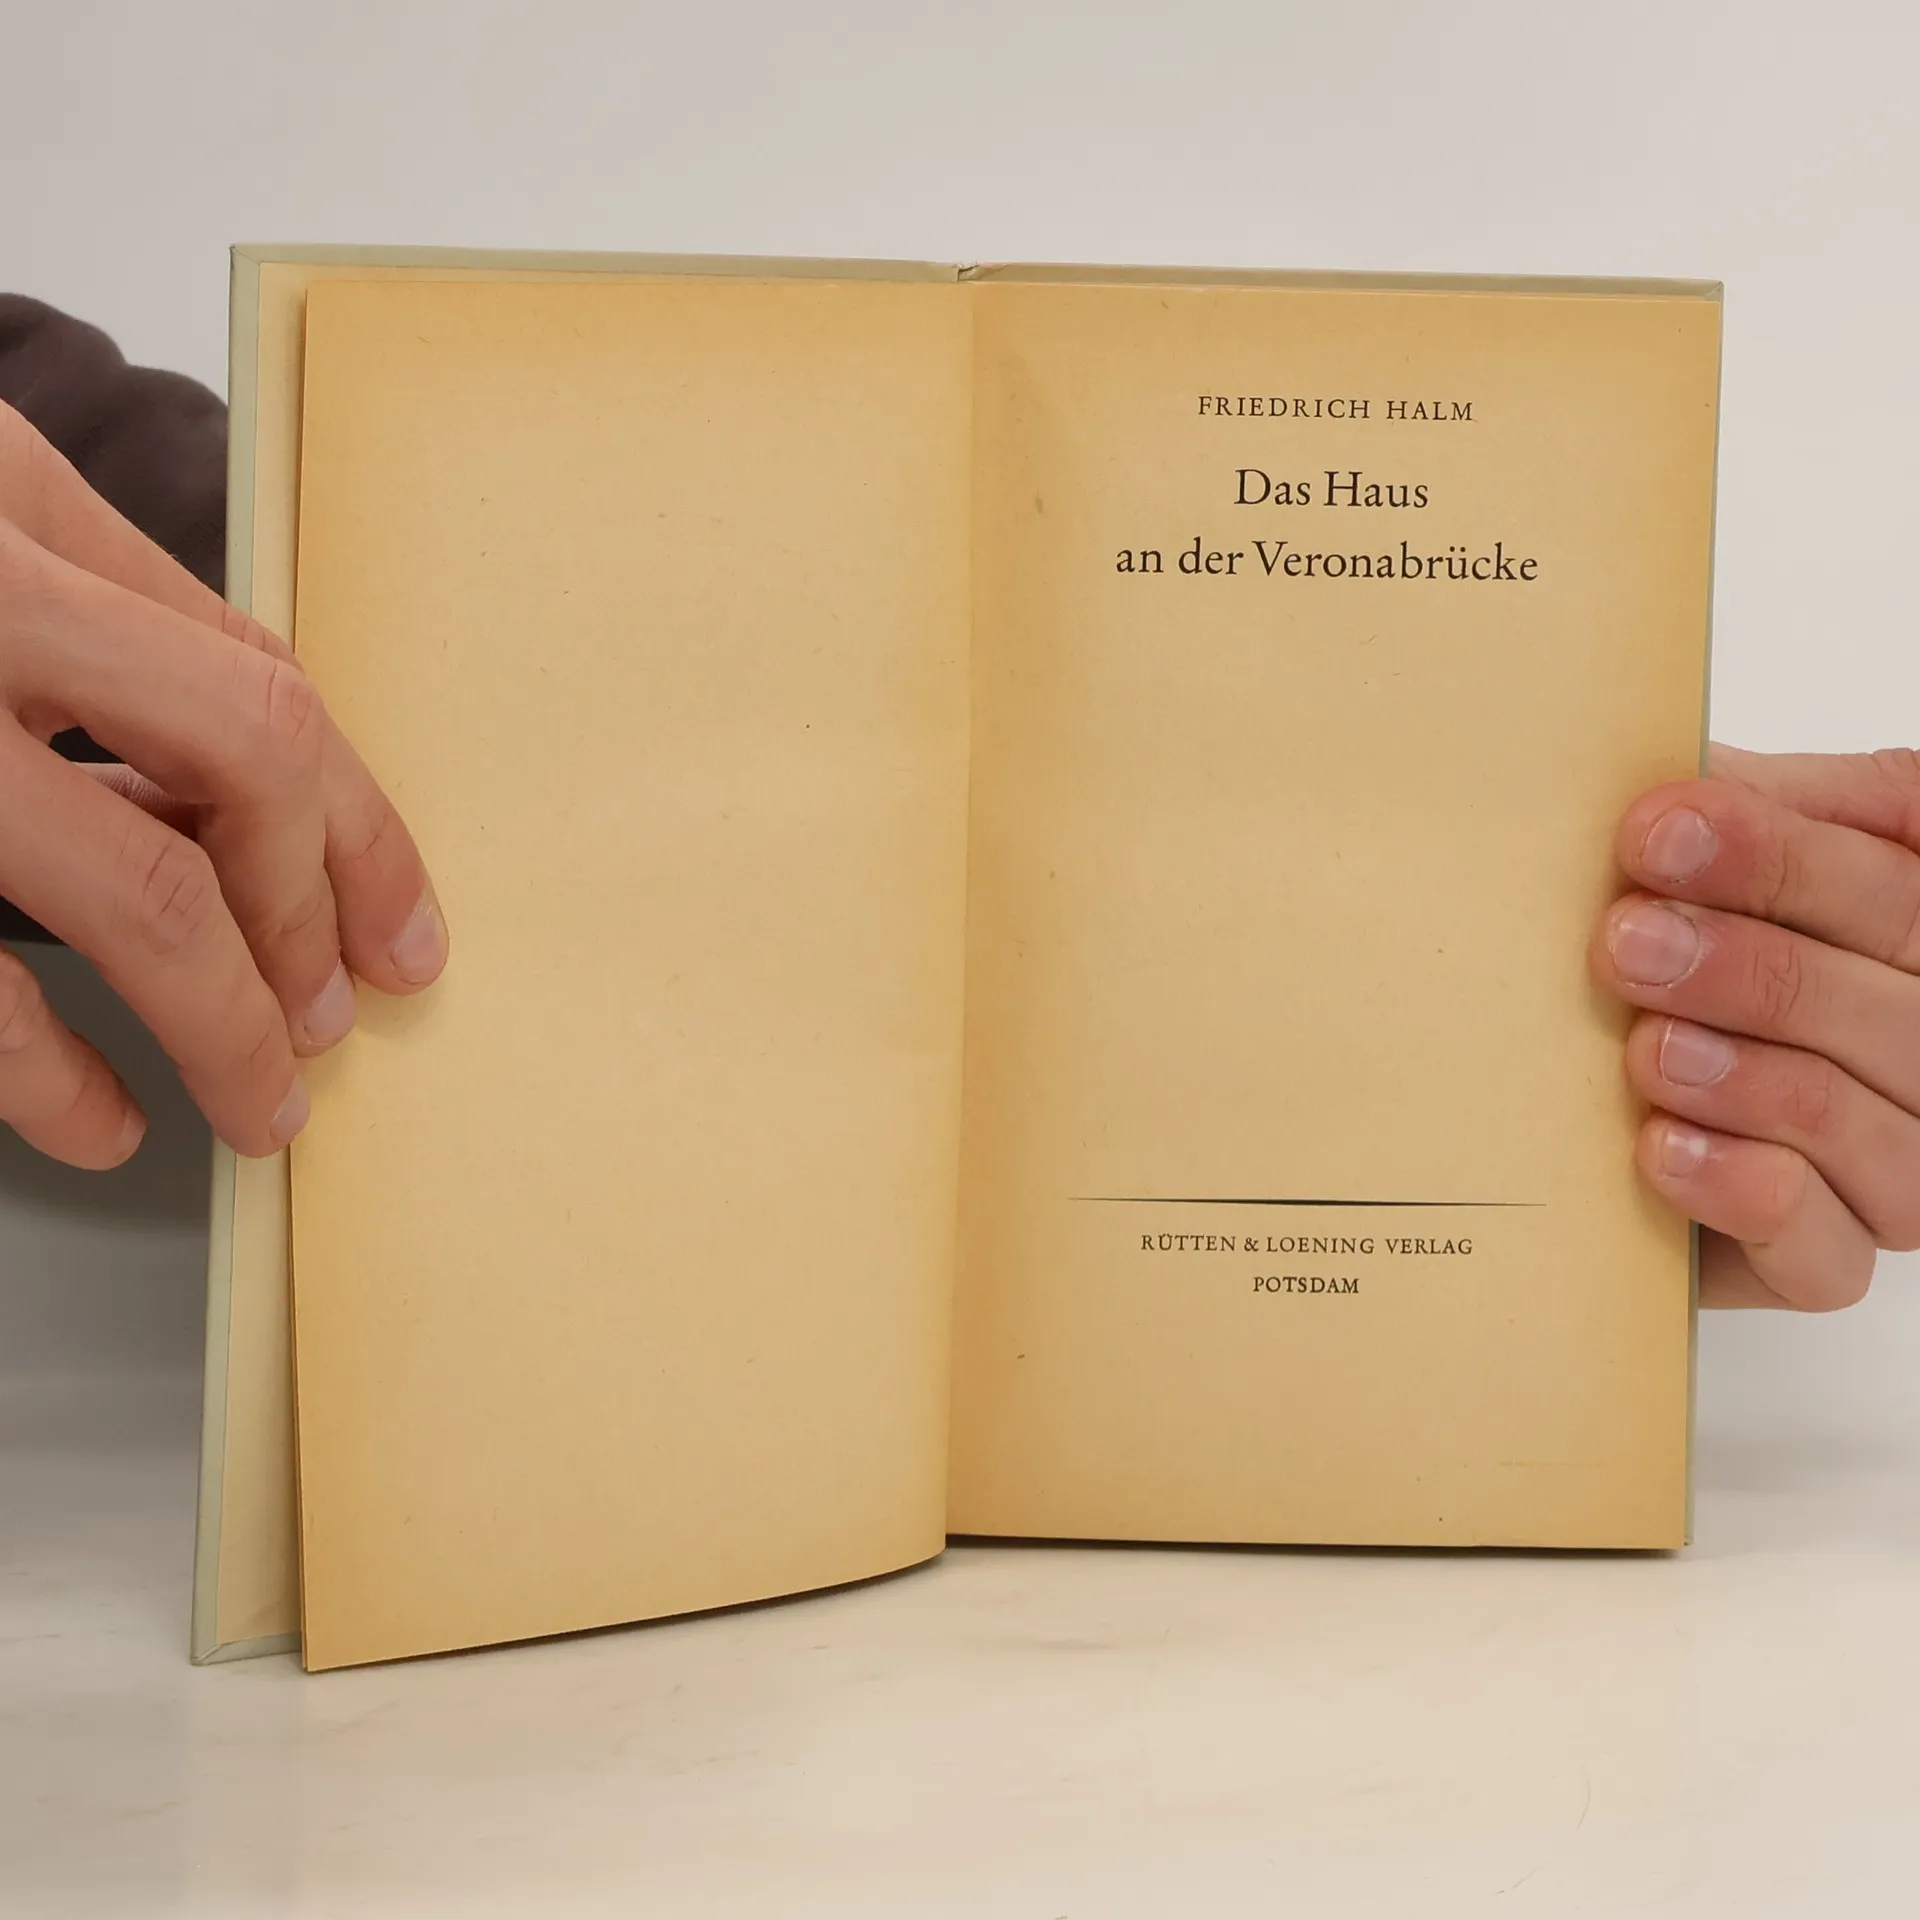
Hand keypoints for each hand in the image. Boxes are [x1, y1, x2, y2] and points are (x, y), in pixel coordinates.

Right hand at [0, 400, 444, 1166]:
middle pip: (237, 758)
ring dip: (221, 1021)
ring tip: (264, 1102)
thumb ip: (92, 607)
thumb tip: (253, 763)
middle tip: (339, 1019)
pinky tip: (101, 1124)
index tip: (400, 927)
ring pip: (127, 888)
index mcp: (7, 507)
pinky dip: (48, 1071)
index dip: (356, 823)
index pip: (256, 683)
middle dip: (314, 908)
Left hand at [1593, 743, 1919, 1309]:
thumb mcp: (1704, 871)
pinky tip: (1662, 1150)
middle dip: (1754, 963)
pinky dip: (1744, 1192)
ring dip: (1747, 1078)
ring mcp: (1898, 1162)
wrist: (1603, 1127)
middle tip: (1628, 941)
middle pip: (1894, 998)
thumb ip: (1729, 811)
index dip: (1785, 851)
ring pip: (1860, 1120)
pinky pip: (1822, 1248)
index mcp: (1908, 923)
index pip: (1899, 875)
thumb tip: (1673, 775)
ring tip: (1647, 1051)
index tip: (1659, 828)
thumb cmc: (1672, 971)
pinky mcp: (1827, 1260)